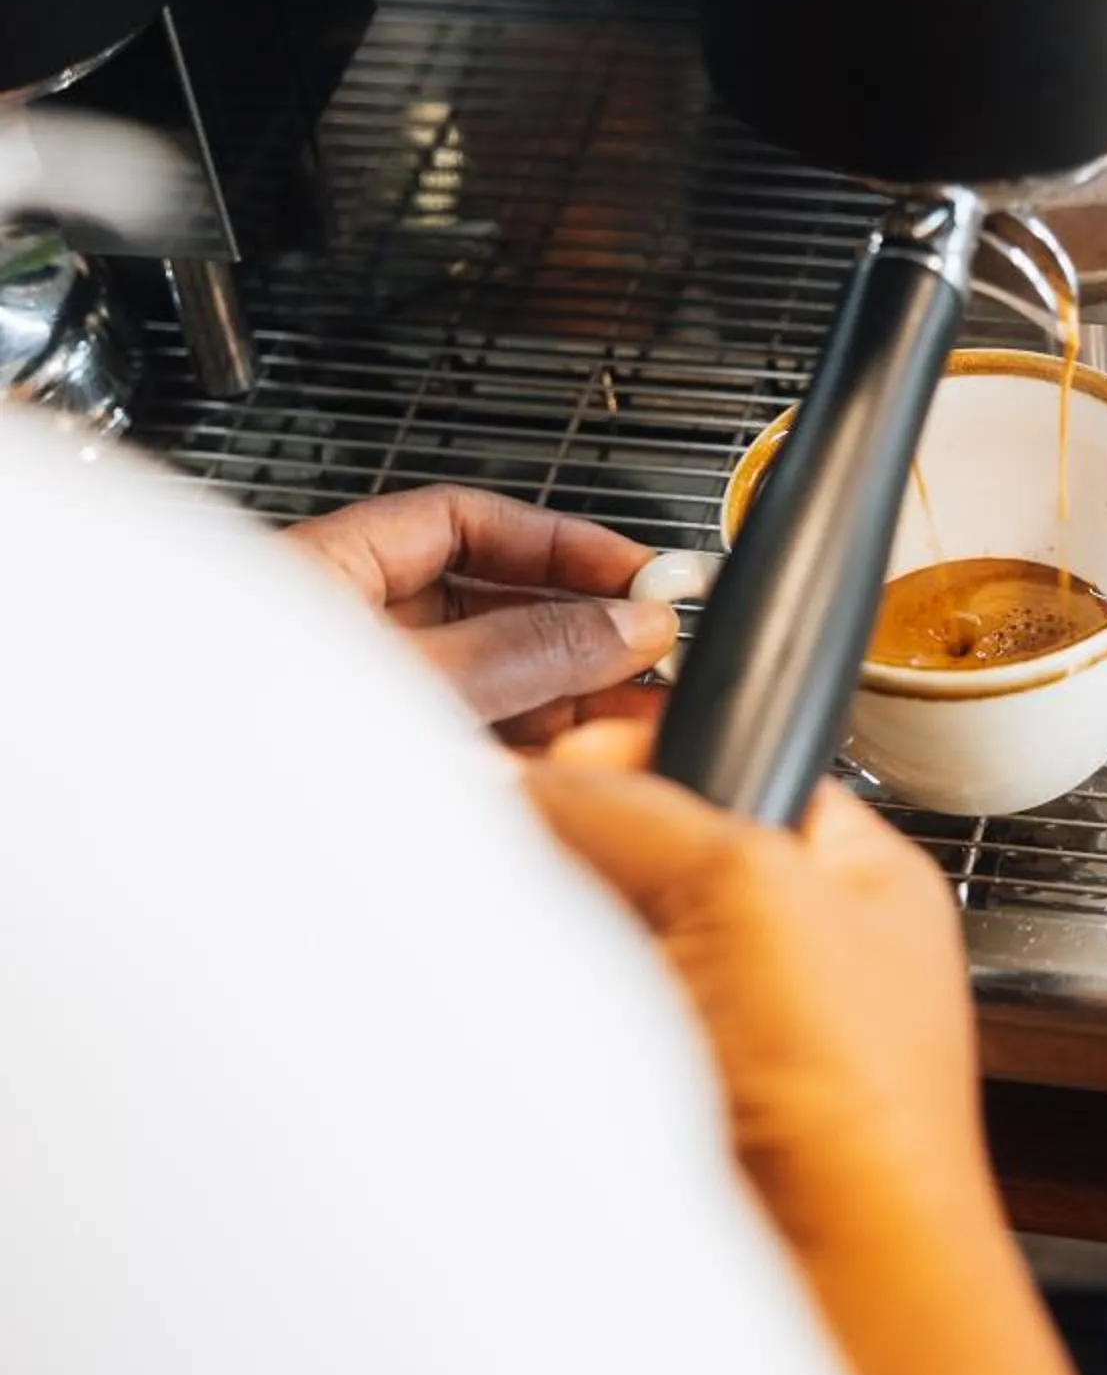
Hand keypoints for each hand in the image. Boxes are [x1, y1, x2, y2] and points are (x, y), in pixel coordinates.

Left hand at [285, 488, 679, 747]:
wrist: (186, 849)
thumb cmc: (247, 751)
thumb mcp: (423, 682)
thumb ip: (529, 652)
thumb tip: (622, 624)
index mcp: (328, 573)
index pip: (466, 525)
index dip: (559, 542)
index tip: (634, 572)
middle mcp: (343, 633)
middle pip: (485, 606)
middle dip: (576, 629)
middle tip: (652, 649)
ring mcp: (360, 705)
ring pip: (484, 681)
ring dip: (563, 696)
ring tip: (635, 713)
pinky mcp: (379, 771)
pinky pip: (470, 742)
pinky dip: (527, 751)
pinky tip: (580, 766)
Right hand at [525, 723, 990, 1254]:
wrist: (831, 1281)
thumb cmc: (860, 1105)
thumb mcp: (748, 889)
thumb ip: (633, 809)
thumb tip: (527, 777)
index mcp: (854, 877)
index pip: (729, 762)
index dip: (641, 757)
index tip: (564, 767)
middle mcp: (795, 949)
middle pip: (646, 852)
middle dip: (586, 853)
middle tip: (541, 860)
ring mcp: (726, 1033)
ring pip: (603, 942)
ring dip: (568, 942)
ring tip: (567, 962)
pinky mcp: (665, 1103)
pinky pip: (579, 1024)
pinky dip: (554, 1017)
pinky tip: (557, 1025)